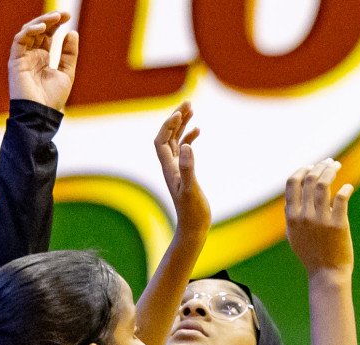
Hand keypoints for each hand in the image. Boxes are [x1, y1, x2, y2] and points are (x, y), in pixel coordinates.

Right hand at [9, 12, 76, 110]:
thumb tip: (72, 32)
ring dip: (41, 22)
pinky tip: (42, 29)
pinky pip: (19, 40)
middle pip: (37, 30)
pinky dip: (29, 32)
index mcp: (42, 57)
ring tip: (55, 17)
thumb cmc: (52, 98)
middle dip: (50, 20)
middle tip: (64, 13)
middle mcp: (30, 54)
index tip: (68, 16)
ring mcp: (22, 57)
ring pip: (28, 32)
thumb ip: (69, 54)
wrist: (41, 113)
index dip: (56, 24)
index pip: (47, 35)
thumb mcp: (67, 73)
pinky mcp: (15, 60)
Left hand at [155, 102, 209, 238]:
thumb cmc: (192, 212)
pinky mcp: (185, 172)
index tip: (180, 113)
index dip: (168, 125)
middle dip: (176, 118)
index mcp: (168, 167)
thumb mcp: (191, 189)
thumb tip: (187, 146)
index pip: (161, 140)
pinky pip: (184, 149)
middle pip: (168, 135)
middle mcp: (170, 165)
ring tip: (192, 109)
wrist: (193, 227)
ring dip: (182, 124)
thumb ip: (188, 168)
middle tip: (187, 102)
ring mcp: (177, 168)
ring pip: (176, 140)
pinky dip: (189, 137)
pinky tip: (198, 131)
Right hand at [285, 160, 353, 273]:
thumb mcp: (294, 234)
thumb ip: (292, 214)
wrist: (326, 274)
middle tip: (329, 162)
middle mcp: (304, 215)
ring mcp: (321, 219)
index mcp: (291, 216)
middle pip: (310, 179)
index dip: (302, 170)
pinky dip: (345, 188)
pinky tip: (348, 187)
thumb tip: (295, 193)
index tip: (311, 166)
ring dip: (331, 170)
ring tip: (337, 166)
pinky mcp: (338, 224)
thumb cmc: (311, 255)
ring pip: (324, 184)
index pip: (292, 182)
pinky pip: (341, 198)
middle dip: (319, 166)